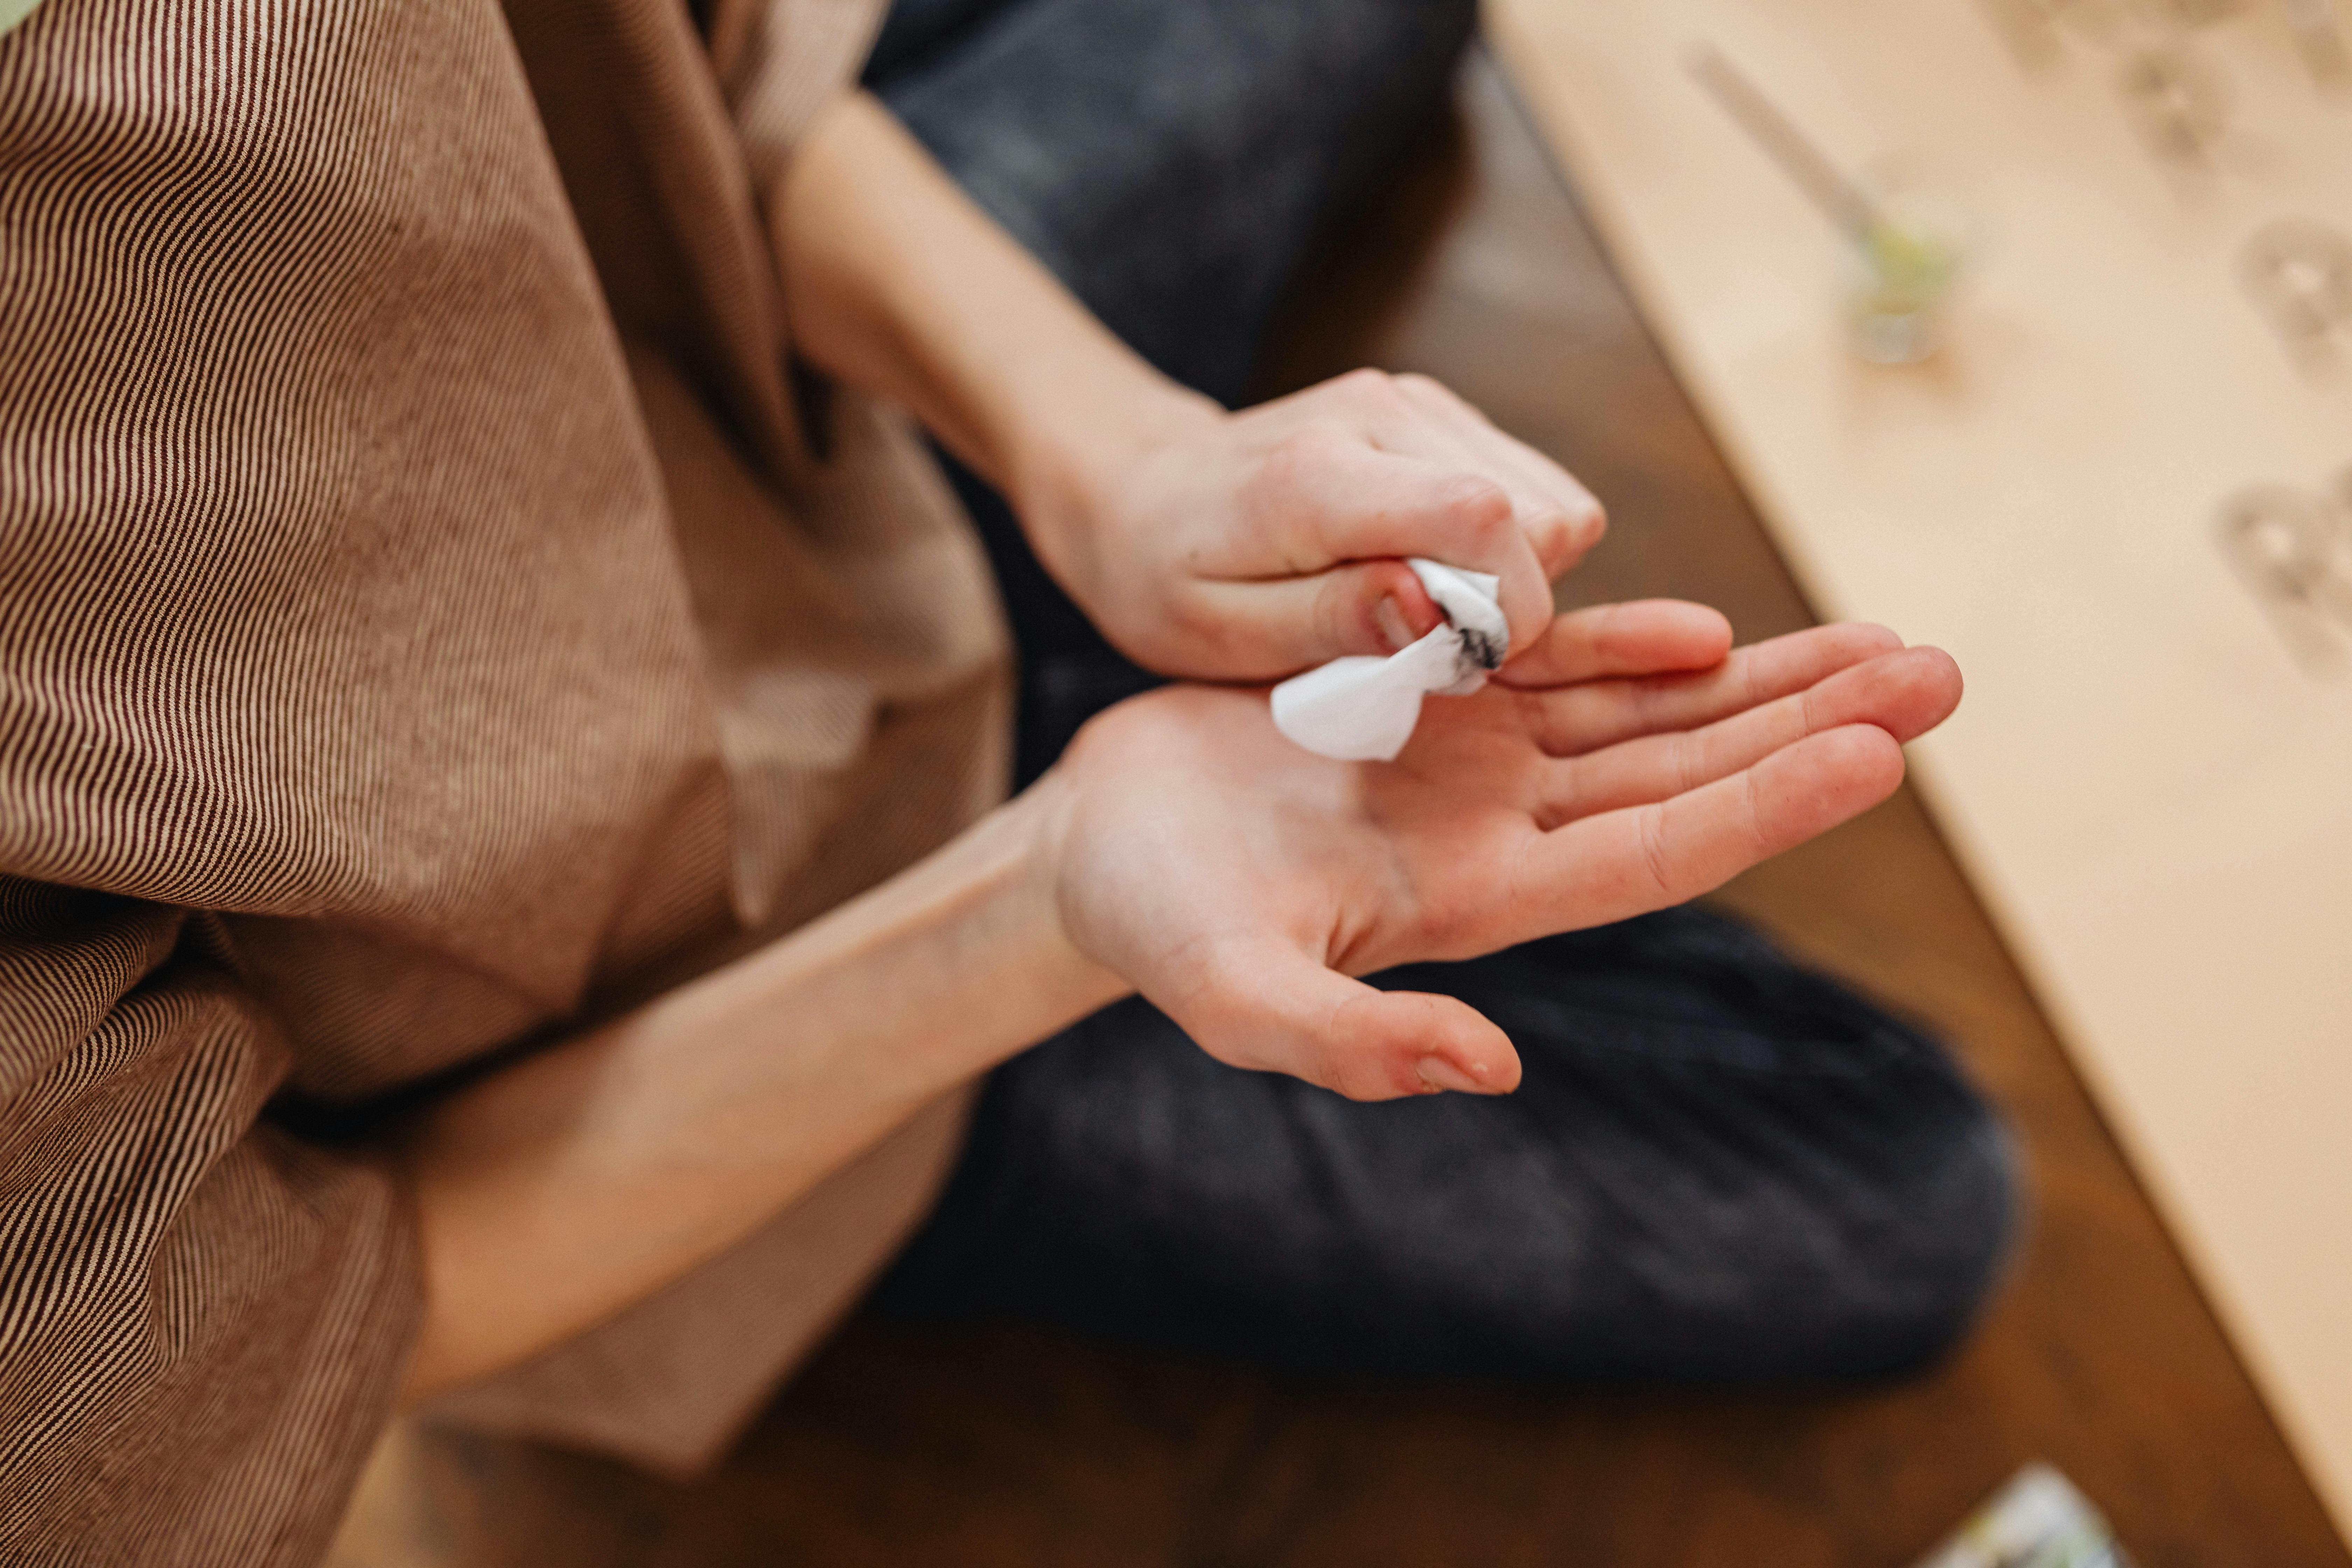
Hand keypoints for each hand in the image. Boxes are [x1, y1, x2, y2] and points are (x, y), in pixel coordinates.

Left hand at [1031, 370, 1606, 680]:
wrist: (1136, 489)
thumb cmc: (1166, 576)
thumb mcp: (1223, 632)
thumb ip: (1335, 620)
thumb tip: (1439, 612)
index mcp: (1318, 475)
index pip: (1483, 517)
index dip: (1507, 608)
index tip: (1459, 664)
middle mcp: (1380, 415)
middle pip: (1542, 515)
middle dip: (1508, 602)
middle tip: (1424, 643)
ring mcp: (1414, 403)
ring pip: (1552, 502)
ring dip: (1507, 575)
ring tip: (1420, 606)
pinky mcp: (1434, 412)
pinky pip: (1529, 490)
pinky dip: (1498, 547)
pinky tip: (1427, 569)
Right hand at [1038, 605, 1960, 1099]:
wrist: (1099, 847)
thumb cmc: (1154, 925)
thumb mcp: (1235, 997)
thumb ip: (1353, 1043)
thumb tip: (1487, 1071)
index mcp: (1478, 900)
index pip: (1659, 849)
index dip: (1770, 802)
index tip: (1882, 753)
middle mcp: (1503, 832)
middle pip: (1690, 773)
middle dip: (1816, 725)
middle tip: (1942, 675)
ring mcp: (1475, 766)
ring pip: (1650, 715)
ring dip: (1767, 680)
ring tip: (1888, 644)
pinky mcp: (1432, 702)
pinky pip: (1559, 663)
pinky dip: (1640, 640)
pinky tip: (1720, 624)